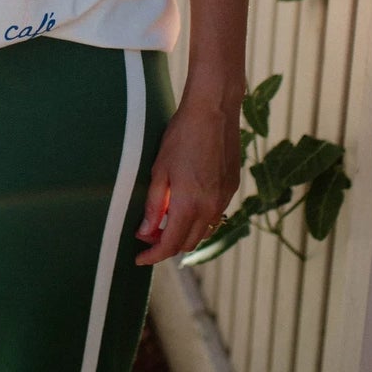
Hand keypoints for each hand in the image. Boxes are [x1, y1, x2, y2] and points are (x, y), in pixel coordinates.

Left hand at [134, 94, 241, 264]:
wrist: (213, 112)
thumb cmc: (181, 137)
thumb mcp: (159, 171)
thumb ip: (154, 206)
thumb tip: (145, 233)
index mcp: (189, 205)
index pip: (170, 245)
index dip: (153, 256)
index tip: (140, 258)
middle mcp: (210, 208)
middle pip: (188, 243)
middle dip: (167, 246)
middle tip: (149, 236)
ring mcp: (224, 199)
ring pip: (203, 232)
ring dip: (185, 233)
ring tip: (166, 221)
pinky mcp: (231, 189)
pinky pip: (215, 215)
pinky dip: (199, 219)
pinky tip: (187, 205)